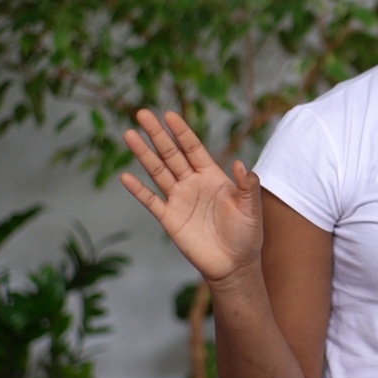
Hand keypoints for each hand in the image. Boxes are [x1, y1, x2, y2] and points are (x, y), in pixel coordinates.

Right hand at [120, 110, 263, 285]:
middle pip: (171, 154)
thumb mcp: (251, 208)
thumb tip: (242, 163)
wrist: (234, 264)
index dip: (182, 132)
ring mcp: (179, 199)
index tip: (169, 115)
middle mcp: (192, 183)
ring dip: (144, 154)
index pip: (193, 148)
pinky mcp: (169, 218)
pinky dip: (138, 190)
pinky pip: (151, 201)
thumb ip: (248, 186)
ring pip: (158, 171)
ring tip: (129, 135)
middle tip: (142, 113)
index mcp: (212, 176)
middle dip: (157, 134)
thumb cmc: (247, 234)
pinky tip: (126, 176)